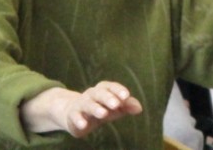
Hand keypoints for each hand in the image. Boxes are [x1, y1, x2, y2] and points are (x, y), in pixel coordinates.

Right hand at [21, 81, 142, 136]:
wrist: (74, 115)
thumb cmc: (101, 109)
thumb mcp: (114, 108)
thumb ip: (127, 106)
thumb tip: (139, 108)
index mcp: (104, 90)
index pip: (112, 87)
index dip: (118, 90)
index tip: (126, 96)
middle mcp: (92, 94)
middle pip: (100, 93)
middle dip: (108, 98)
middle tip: (116, 104)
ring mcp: (81, 103)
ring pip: (88, 103)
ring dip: (96, 108)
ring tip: (103, 114)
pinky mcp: (72, 114)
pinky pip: (75, 115)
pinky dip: (79, 120)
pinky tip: (84, 125)